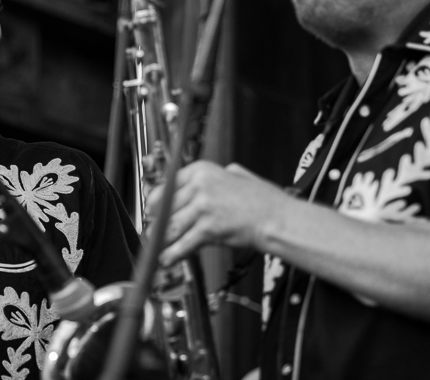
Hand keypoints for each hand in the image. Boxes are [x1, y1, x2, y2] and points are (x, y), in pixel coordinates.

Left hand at [145, 161, 288, 265]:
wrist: (277, 218)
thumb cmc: (262, 200)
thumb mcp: (237, 175)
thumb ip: (216, 176)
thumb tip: (201, 181)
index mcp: (202, 170)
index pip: (167, 185)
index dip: (155, 202)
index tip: (152, 212)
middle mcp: (199, 186)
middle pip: (165, 207)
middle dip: (156, 223)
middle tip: (152, 233)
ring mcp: (203, 207)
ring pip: (170, 226)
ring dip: (160, 241)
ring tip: (156, 249)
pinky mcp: (208, 228)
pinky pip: (182, 244)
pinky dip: (171, 254)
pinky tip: (167, 259)